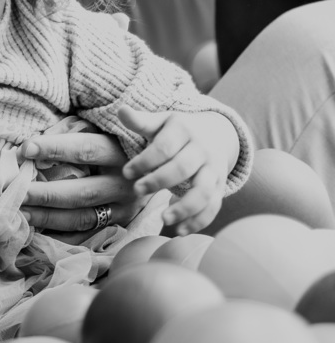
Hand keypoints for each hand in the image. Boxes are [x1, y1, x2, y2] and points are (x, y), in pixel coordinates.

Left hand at [18, 131, 148, 237]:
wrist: (159, 167)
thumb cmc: (117, 142)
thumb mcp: (104, 129)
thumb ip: (73, 131)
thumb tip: (31, 143)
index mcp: (121, 152)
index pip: (85, 149)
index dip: (55, 149)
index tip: (25, 148)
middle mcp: (126, 183)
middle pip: (81, 191)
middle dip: (45, 193)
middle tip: (15, 191)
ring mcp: (125, 208)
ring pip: (82, 217)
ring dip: (48, 217)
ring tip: (20, 211)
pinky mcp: (120, 225)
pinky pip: (87, 235)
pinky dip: (61, 235)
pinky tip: (38, 230)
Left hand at [118, 106, 237, 234]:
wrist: (217, 133)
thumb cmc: (178, 131)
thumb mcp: (161, 122)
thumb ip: (141, 122)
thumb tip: (121, 110)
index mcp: (184, 131)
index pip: (164, 147)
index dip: (145, 161)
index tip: (126, 172)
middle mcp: (202, 150)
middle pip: (183, 168)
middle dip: (159, 181)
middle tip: (137, 190)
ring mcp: (214, 170)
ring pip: (204, 191)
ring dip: (185, 207)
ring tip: (164, 219)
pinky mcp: (220, 188)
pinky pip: (213, 207)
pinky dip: (199, 221)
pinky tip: (179, 232)